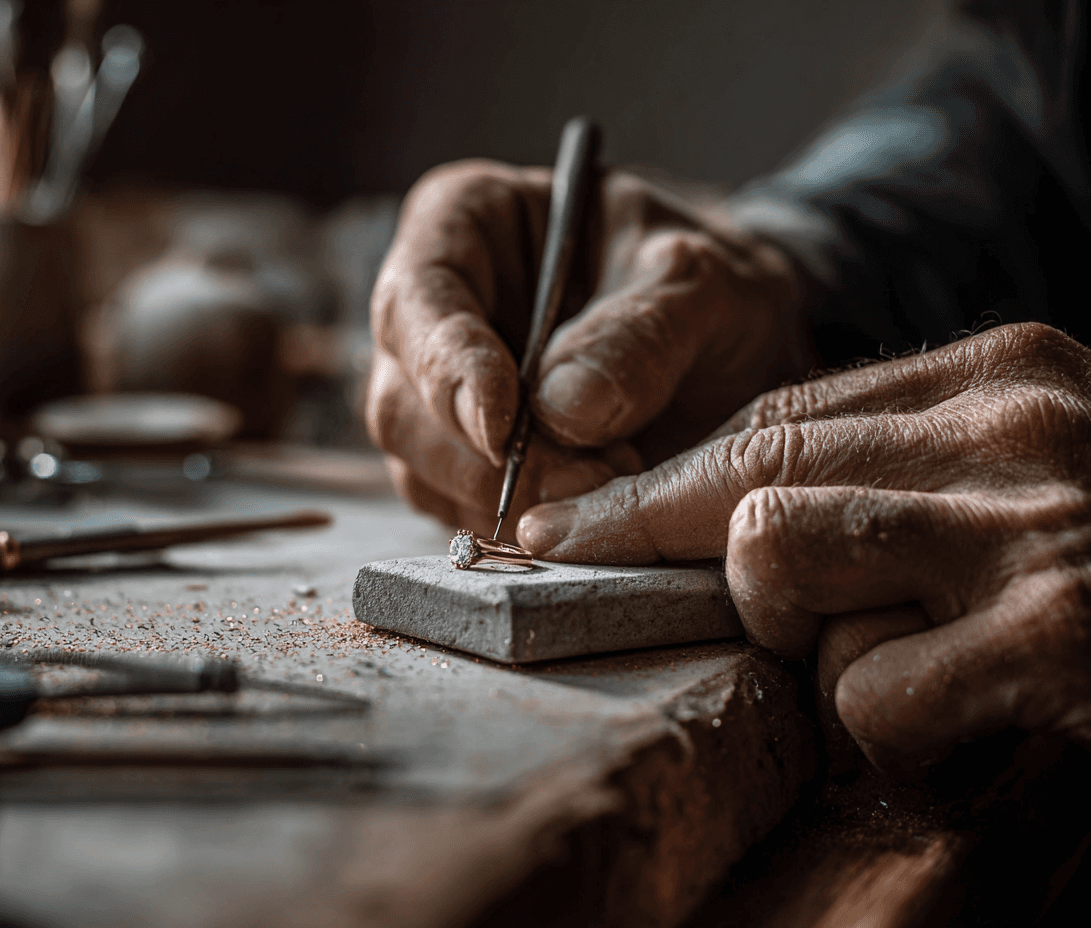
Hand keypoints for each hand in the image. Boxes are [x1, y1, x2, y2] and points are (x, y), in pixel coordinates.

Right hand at [366, 160, 809, 538]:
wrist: (733, 343)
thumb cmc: (702, 284)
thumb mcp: (699, 286)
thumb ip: (639, 336)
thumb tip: (562, 412)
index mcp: (467, 222)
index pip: (418, 297)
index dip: (447, 366)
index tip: (501, 426)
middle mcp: (432, 313)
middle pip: (402, 401)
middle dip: (485, 459)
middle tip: (586, 478)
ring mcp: (438, 395)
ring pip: (420, 468)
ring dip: (506, 501)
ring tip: (607, 488)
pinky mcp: (462, 465)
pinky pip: (457, 512)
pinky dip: (517, 526)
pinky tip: (585, 515)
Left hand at [519, 323, 1090, 775]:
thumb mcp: (1011, 477)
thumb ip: (887, 476)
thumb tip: (719, 525)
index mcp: (1002, 373)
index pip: (769, 421)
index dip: (653, 487)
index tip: (562, 529)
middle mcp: (1017, 428)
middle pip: (751, 482)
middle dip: (675, 555)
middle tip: (672, 596)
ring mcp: (1038, 529)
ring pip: (781, 566)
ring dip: (814, 646)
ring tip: (903, 668)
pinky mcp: (1063, 641)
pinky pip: (869, 695)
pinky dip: (892, 734)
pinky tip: (970, 726)